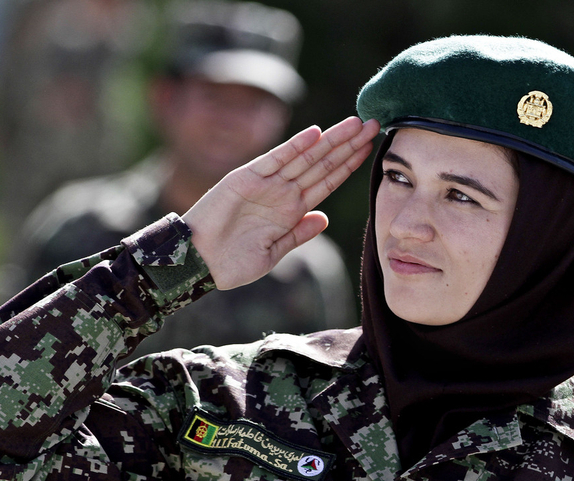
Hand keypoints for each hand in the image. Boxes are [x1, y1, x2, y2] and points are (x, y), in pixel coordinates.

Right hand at [183, 116, 379, 289]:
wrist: (198, 263)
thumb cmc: (233, 263)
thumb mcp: (274, 252)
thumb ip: (298, 234)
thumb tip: (325, 218)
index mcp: (291, 210)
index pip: (327, 182)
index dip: (349, 165)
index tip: (370, 149)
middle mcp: (283, 192)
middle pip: (323, 164)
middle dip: (348, 145)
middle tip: (374, 123)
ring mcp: (266, 183)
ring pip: (305, 157)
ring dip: (331, 141)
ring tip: (356, 123)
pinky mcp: (246, 178)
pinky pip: (275, 160)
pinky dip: (294, 146)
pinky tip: (316, 134)